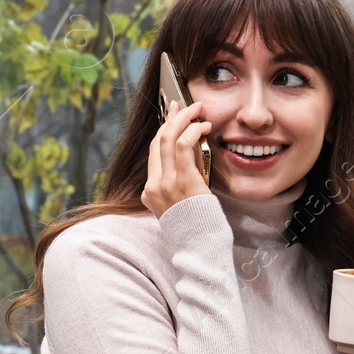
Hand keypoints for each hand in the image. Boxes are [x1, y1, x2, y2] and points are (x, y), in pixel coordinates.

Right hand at [141, 98, 213, 218]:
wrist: (201, 248)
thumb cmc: (199, 227)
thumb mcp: (185, 200)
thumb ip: (185, 175)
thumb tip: (194, 146)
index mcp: (150, 192)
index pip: (153, 153)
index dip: (164, 130)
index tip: (173, 115)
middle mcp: (153, 186)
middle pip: (157, 142)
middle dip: (172, 118)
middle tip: (185, 105)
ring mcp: (166, 184)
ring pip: (168, 139)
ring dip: (183, 119)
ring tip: (197, 109)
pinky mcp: (183, 182)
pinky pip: (184, 147)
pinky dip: (193, 131)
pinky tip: (203, 126)